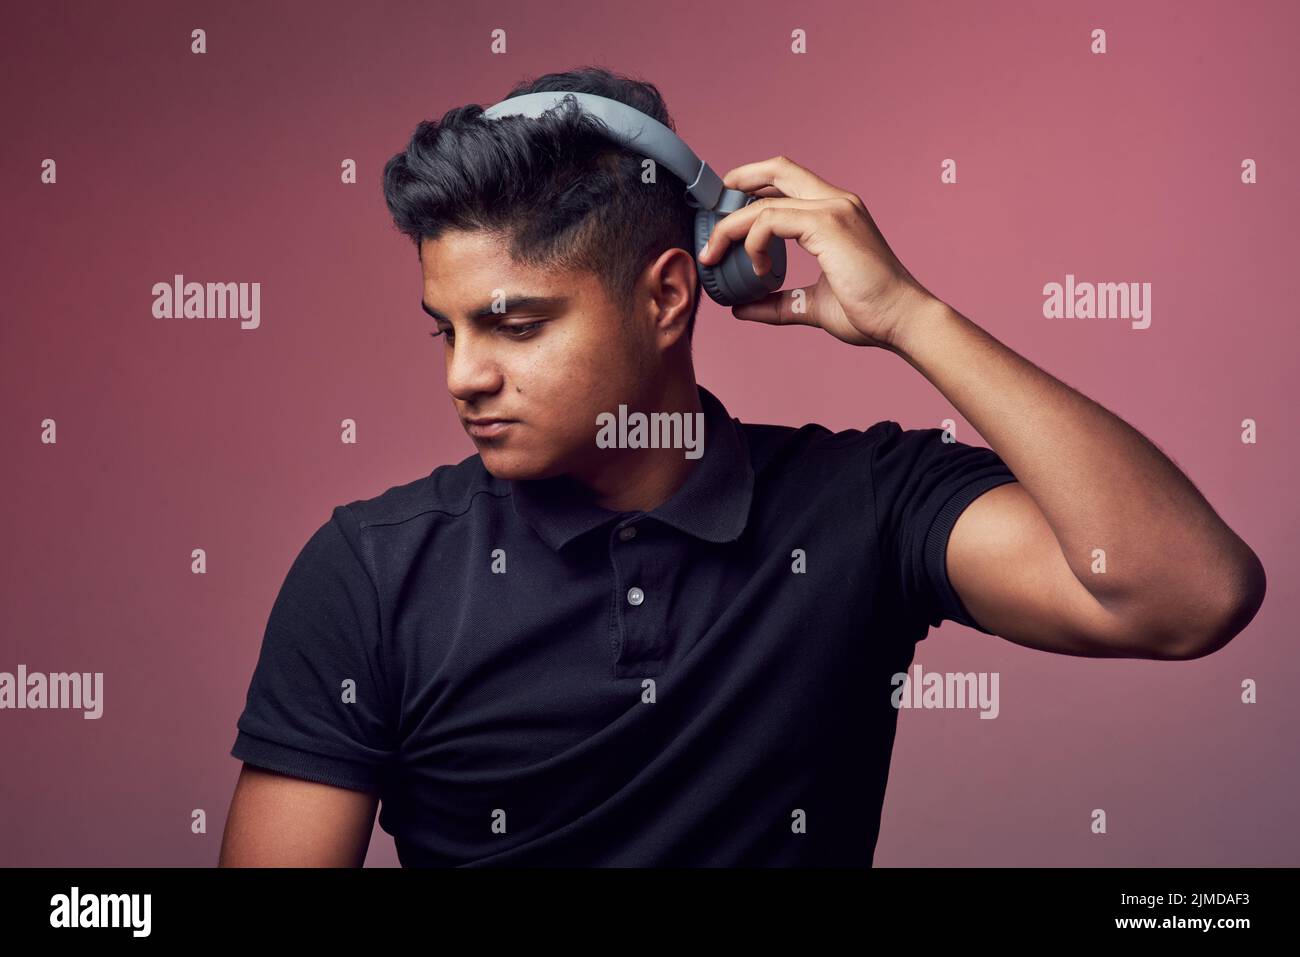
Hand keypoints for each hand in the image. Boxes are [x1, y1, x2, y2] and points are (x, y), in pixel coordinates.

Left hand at [696, 155, 932, 349]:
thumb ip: (777, 303)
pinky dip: (753, 242)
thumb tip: (741, 307)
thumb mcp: (811, 306)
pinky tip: (758, 268)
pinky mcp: (828, 225)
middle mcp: (836, 202)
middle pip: (778, 168)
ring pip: (764, 202)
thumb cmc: (868, 313)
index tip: (728, 211)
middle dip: (738, 180)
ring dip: (731, 228)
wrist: (900, 321)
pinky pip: (771, 220)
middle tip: (711, 207)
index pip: (789, 181)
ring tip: (718, 256)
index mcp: (836, 213)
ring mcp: (833, 210)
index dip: (755, 187)